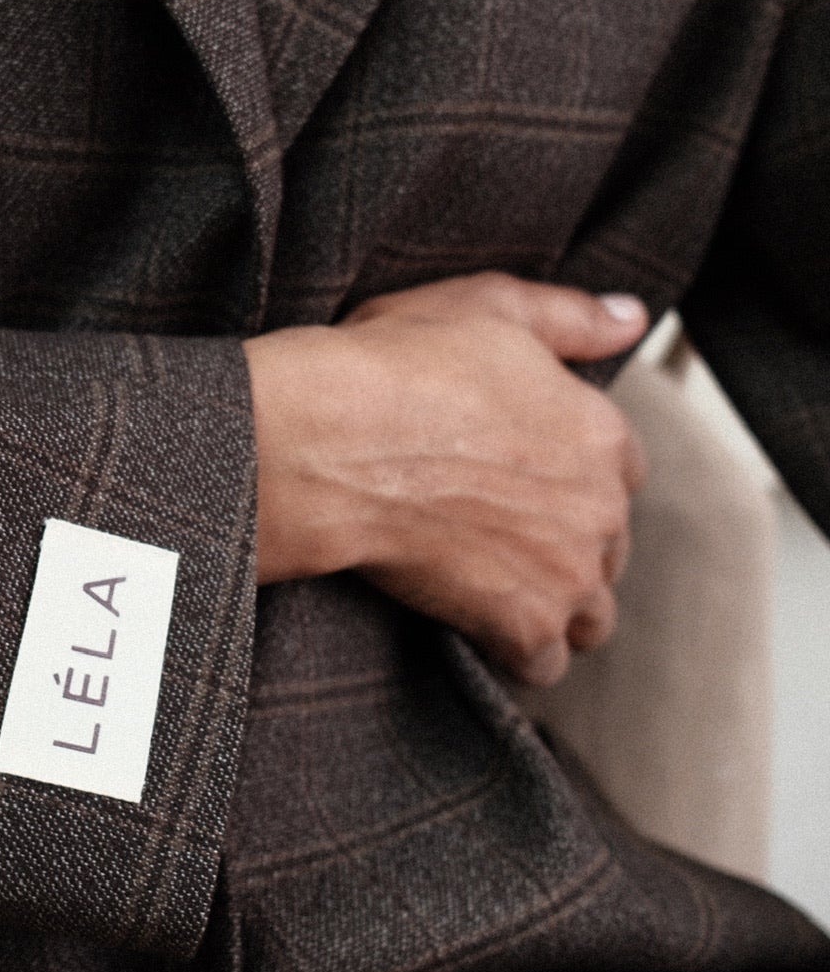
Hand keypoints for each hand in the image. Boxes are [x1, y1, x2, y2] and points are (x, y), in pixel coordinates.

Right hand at [241, 274, 649, 685]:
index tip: (526, 485)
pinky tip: (480, 636)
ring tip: (498, 598)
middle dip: (565, 549)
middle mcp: (603, 505)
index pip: (621, 474)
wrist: (336, 441)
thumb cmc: (396, 366)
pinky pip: (544, 664)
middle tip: (498, 541)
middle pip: (608, 548)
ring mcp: (570, 570)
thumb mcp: (488, 307)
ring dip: (555, 611)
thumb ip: (572, 316)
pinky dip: (517, 657)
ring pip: (590, 615)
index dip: (573, 480)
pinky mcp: (525, 623)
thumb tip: (634, 317)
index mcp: (601, 430)